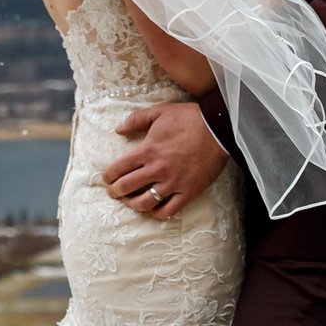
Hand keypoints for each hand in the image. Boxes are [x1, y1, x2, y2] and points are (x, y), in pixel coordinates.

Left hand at [102, 101, 225, 219]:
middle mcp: (157, 169)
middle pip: (127, 187)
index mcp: (148, 150)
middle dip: (115, 191)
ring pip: (145, 202)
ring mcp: (173, 182)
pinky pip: (169, 210)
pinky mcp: (188, 191)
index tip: (106, 178)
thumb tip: (118, 130)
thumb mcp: (160, 111)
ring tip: (130, 202)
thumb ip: (136, 119)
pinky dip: (157, 213)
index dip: (108, 176)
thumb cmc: (188, 118)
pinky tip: (153, 210)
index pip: (119, 168)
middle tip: (113, 192)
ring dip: (133, 204)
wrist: (218, 128)